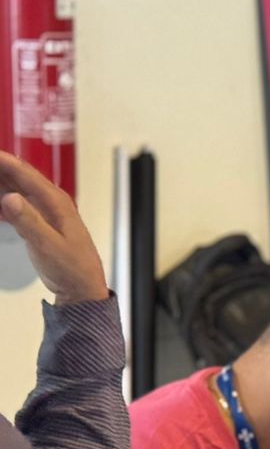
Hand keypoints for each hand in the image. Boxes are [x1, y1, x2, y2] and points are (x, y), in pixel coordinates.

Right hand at [0, 151, 108, 304]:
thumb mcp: (48, 246)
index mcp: (56, 202)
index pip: (24, 172)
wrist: (82, 287)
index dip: (2, 160)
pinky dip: (2, 194)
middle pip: (19, 175)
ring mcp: (44, 210)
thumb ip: (30, 222)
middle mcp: (50, 201)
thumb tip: (10, 197)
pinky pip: (16, 200)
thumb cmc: (71, 268)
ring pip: (16, 186)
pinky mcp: (38, 221)